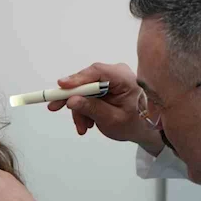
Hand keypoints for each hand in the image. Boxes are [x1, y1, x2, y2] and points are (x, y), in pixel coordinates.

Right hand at [48, 62, 162, 154]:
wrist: (145, 129)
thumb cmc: (136, 124)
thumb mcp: (112, 120)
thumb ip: (92, 109)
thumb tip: (72, 100)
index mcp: (124, 78)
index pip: (97, 72)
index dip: (77, 78)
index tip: (61, 86)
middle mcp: (116, 73)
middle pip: (86, 80)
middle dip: (73, 98)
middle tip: (54, 107)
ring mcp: (110, 79)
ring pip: (84, 90)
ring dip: (80, 109)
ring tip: (83, 127)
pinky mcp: (105, 86)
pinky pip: (88, 94)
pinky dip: (85, 109)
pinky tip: (87, 123)